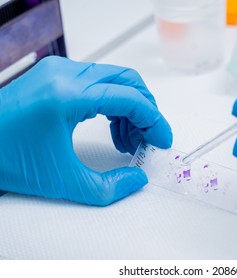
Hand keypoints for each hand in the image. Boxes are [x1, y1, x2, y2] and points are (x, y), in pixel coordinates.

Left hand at [0, 56, 171, 205]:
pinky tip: (111, 127)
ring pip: (115, 80)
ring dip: (130, 108)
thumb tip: (135, 180)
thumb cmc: (4, 157)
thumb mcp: (61, 181)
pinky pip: (98, 83)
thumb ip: (108, 187)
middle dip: (146, 111)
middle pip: (128, 81)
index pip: (130, 98)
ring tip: (127, 140)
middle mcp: (65, 75)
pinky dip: (112, 103)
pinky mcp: (55, 76)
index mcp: (67, 96)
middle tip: (148, 139)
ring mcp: (59, 71)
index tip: (161, 139)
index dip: (154, 120)